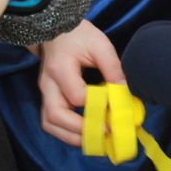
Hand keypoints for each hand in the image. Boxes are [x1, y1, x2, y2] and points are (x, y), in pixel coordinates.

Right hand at [38, 20, 123, 145]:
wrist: (56, 30)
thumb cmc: (79, 35)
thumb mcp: (100, 45)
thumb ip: (113, 68)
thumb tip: (125, 91)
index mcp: (60, 69)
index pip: (76, 96)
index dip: (96, 106)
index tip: (115, 111)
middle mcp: (48, 84)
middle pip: (55, 116)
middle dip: (80, 130)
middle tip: (105, 133)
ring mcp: (45, 93)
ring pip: (49, 123)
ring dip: (71, 136)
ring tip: (96, 140)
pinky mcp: (48, 98)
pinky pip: (51, 122)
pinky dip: (66, 132)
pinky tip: (86, 134)